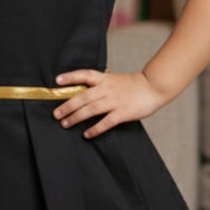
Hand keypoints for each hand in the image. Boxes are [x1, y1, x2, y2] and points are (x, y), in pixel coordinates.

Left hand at [52, 68, 168, 139]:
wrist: (154, 86)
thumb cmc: (134, 85)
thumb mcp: (115, 79)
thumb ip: (102, 84)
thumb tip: (85, 89)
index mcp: (105, 79)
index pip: (85, 75)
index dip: (70, 77)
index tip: (57, 81)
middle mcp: (107, 89)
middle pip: (83, 97)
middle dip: (67, 106)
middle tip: (56, 114)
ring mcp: (114, 101)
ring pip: (90, 109)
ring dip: (76, 117)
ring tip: (65, 124)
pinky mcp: (122, 113)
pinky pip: (105, 122)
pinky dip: (95, 129)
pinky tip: (86, 134)